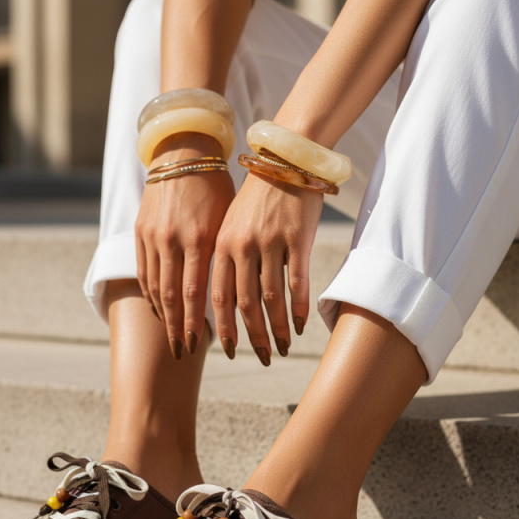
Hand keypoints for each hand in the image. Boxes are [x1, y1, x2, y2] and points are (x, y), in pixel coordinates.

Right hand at [135, 134, 234, 356]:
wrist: (183, 152)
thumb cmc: (217, 188)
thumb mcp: (228, 220)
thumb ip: (228, 255)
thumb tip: (241, 292)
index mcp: (200, 238)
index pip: (197, 293)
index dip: (199, 322)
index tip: (206, 345)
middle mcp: (173, 240)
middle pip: (173, 298)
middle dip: (179, 328)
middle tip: (184, 351)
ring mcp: (153, 236)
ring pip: (155, 288)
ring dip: (164, 317)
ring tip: (172, 338)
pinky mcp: (140, 231)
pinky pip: (143, 272)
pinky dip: (150, 295)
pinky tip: (159, 311)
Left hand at [212, 173, 322, 364]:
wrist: (285, 160)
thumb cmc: (256, 198)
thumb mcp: (231, 225)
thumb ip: (226, 262)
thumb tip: (227, 305)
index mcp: (221, 244)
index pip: (217, 297)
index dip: (222, 328)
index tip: (228, 351)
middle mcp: (242, 245)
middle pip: (245, 303)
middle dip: (252, 336)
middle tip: (263, 357)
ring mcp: (270, 242)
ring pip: (272, 297)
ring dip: (278, 328)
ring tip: (284, 347)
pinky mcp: (297, 238)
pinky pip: (297, 281)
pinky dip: (299, 307)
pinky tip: (301, 324)